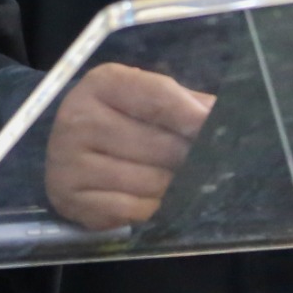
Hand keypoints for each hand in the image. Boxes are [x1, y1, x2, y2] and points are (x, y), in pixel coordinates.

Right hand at [43, 62, 214, 229]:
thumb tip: (225, 117)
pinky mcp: (71, 197)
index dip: (195, 116)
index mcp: (102, 83)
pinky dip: (153, 208)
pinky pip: (132, 210)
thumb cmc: (118, 122)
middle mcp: (79, 117)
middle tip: (209, 166)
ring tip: (182, 183)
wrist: (67, 154)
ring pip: (149, 181)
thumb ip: (185, 103)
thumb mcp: (145, 99)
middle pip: (159, 144)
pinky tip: (158, 201)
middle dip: (190, 158)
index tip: (221, 131)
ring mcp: (69, 160)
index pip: (160, 97)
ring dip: (174, 187)